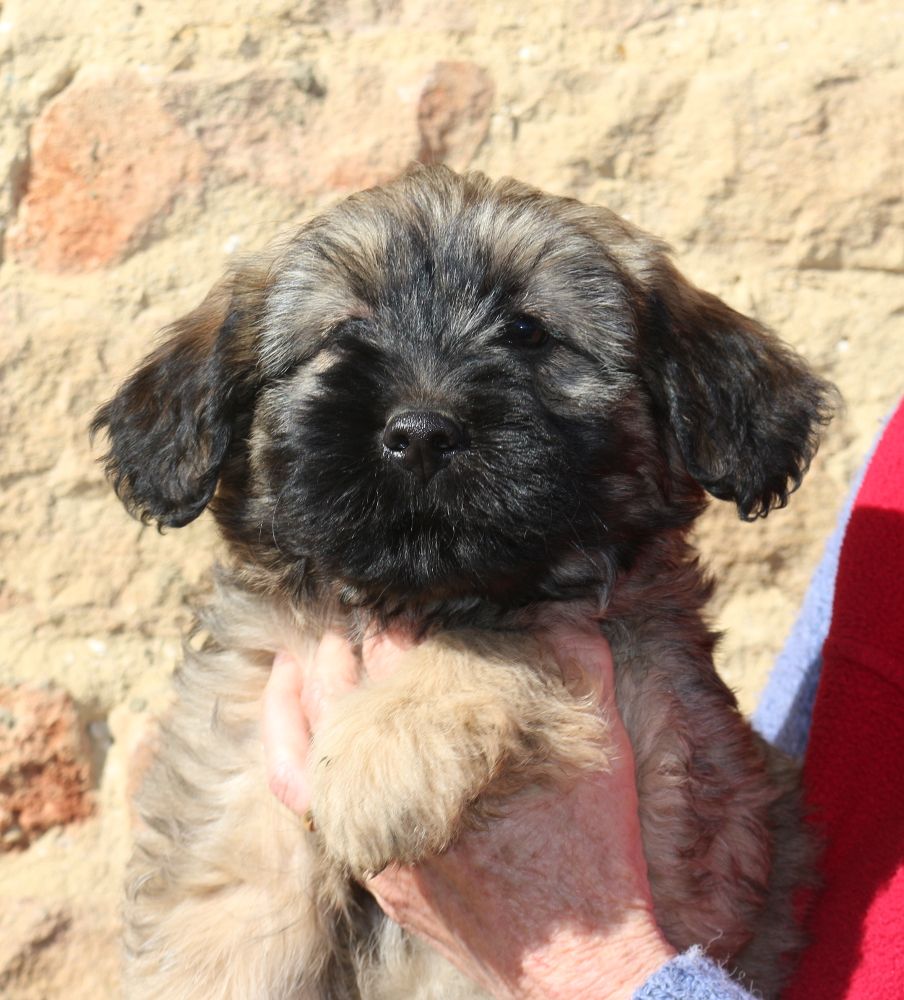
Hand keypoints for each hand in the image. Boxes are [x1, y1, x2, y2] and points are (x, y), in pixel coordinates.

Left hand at [263, 624, 675, 998]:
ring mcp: (371, 823)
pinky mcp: (367, 860)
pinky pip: (299, 789)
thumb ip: (575, 652)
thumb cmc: (594, 841)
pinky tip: (288, 706)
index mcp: (452, 732)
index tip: (407, 600)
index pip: (402, 653)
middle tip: (368, 609)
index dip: (401, 618)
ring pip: (316, 729)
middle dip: (360, 639)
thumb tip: (555, 601)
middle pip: (357, 684)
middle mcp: (397, 775)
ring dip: (316, 677)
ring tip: (323, 641)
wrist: (577, 954)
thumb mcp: (601, 732)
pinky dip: (284, 737)